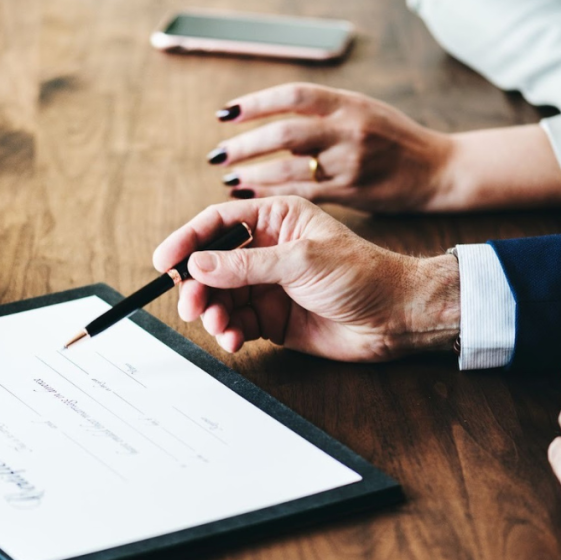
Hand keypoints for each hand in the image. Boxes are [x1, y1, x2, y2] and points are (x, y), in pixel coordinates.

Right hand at [152, 197, 459, 361]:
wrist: (395, 317)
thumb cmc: (362, 275)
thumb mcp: (301, 261)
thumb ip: (246, 265)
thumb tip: (198, 264)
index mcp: (276, 219)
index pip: (218, 223)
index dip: (187, 240)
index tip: (165, 261)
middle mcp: (268, 250)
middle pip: (212, 264)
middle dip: (197, 286)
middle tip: (191, 306)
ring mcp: (268, 285)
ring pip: (220, 297)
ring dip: (212, 313)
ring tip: (218, 326)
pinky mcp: (271, 318)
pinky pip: (236, 323)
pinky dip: (228, 332)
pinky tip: (233, 339)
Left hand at [209, 83, 454, 212]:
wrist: (437, 169)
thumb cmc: (395, 139)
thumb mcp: (363, 110)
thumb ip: (323, 113)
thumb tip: (274, 119)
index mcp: (348, 103)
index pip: (293, 96)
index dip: (256, 103)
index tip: (226, 113)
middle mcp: (348, 130)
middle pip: (285, 134)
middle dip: (245, 144)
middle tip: (217, 153)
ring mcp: (350, 163)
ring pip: (291, 168)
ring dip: (254, 174)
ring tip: (229, 177)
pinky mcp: (351, 192)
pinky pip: (303, 194)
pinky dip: (273, 195)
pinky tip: (251, 195)